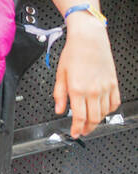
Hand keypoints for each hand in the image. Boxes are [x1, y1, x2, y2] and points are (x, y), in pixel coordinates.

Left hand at [54, 19, 118, 138]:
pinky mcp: (113, 84)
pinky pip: (114, 103)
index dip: (77, 129)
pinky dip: (108, 111)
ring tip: (90, 122)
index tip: (74, 133)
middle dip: (87, 128)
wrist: (89, 40)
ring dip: (97, 121)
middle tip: (82, 132)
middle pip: (93, 118)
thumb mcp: (60, 74)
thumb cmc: (73, 53)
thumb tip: (59, 110)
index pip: (79, 117)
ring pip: (104, 113)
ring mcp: (105, 88)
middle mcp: (93, 91)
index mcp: (77, 89)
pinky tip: (103, 111)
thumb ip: (59, 94)